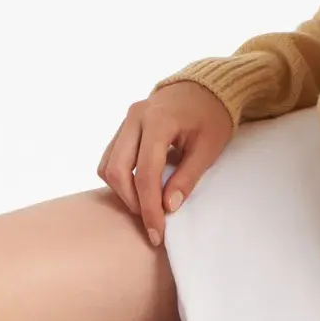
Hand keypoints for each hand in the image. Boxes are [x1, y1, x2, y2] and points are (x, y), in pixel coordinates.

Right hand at [96, 81, 234, 245]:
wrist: (205, 87)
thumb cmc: (212, 116)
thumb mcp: (208, 148)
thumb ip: (187, 177)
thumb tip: (168, 207)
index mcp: (158, 120)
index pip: (145, 173)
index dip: (149, 207)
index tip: (157, 232)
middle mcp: (134, 118)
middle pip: (117, 171)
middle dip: (133, 202)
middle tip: (152, 223)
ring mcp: (125, 120)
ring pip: (108, 166)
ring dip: (123, 192)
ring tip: (147, 207)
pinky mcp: (123, 127)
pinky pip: (110, 158)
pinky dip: (120, 178)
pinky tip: (139, 190)